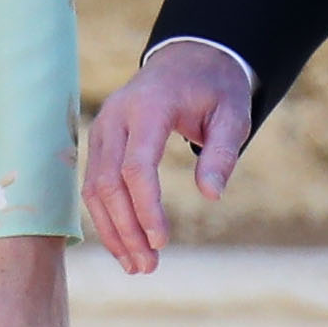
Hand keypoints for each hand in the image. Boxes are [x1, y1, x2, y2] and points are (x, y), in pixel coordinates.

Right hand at [83, 42, 253, 273]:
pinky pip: (93, 183)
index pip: (136, 166)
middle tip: (148, 267)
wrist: (188, 59)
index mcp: (149, 107)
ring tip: (137, 265)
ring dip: (112, 230)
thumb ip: (223, 153)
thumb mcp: (234, 115)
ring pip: (93, 187)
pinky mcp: (99, 140)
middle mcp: (116, 116)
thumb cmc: (216, 89)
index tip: (162, 241)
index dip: (145, 208)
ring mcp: (102, 127)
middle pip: (108, 182)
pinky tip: (124, 244)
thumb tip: (211, 195)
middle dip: (126, 229)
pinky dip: (106, 216)